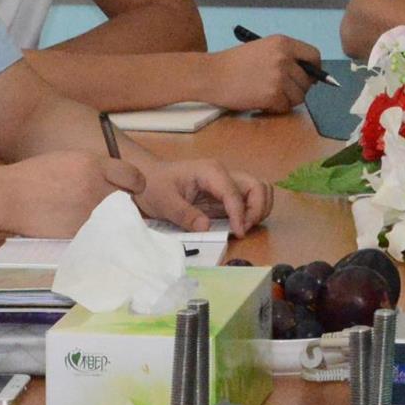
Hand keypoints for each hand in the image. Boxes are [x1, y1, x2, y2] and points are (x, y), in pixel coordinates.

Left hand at [131, 157, 269, 235]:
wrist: (146, 178)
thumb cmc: (154, 186)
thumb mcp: (164, 202)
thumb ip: (185, 214)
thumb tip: (206, 228)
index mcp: (210, 171)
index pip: (235, 193)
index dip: (240, 214)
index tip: (238, 233)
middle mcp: (223, 174)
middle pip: (257, 186)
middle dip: (257, 209)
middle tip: (243, 229)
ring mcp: (226, 184)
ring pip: (259, 191)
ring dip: (259, 210)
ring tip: (243, 227)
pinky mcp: (225, 195)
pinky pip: (249, 200)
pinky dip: (252, 212)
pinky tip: (239, 225)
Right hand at [208, 35, 322, 114]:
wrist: (211, 75)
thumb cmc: (234, 64)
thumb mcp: (263, 49)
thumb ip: (285, 57)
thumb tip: (310, 76)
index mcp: (283, 43)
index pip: (314, 56)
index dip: (314, 70)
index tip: (309, 78)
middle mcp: (284, 58)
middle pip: (307, 81)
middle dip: (298, 89)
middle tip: (282, 92)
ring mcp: (279, 77)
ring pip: (299, 97)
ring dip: (287, 101)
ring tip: (269, 97)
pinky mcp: (272, 95)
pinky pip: (285, 107)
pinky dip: (275, 109)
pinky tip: (262, 103)